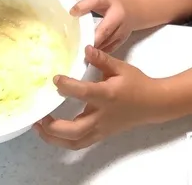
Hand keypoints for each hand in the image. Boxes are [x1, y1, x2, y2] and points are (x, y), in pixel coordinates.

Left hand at [34, 46, 165, 149]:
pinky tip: (52, 133)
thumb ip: (101, 59)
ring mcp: (101, 129)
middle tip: (38, 116)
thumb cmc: (136, 84)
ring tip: (39, 127)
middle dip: (53, 126)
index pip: (83, 93)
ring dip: (54, 138)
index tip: (54, 79)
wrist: (153, 104)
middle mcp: (102, 116)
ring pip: (74, 142)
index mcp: (107, 95)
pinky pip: (79, 143)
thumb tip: (85, 48)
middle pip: (74, 130)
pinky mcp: (100, 134)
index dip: (67, 86)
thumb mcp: (121, 67)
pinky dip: (63, 141)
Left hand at [70, 0, 133, 52]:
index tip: (71, 12)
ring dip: (95, 48)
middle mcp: (117, 15)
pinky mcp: (122, 39)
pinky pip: (110, 48)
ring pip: (107, 41)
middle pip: (105, 29)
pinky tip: (90, 57)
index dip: (83, 6)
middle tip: (79, 46)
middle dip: (92, 38)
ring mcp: (121, 29)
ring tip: (81, 54)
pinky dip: (100, 53)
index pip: (96, 1)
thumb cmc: (112, 0)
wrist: (135, 9)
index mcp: (109, 0)